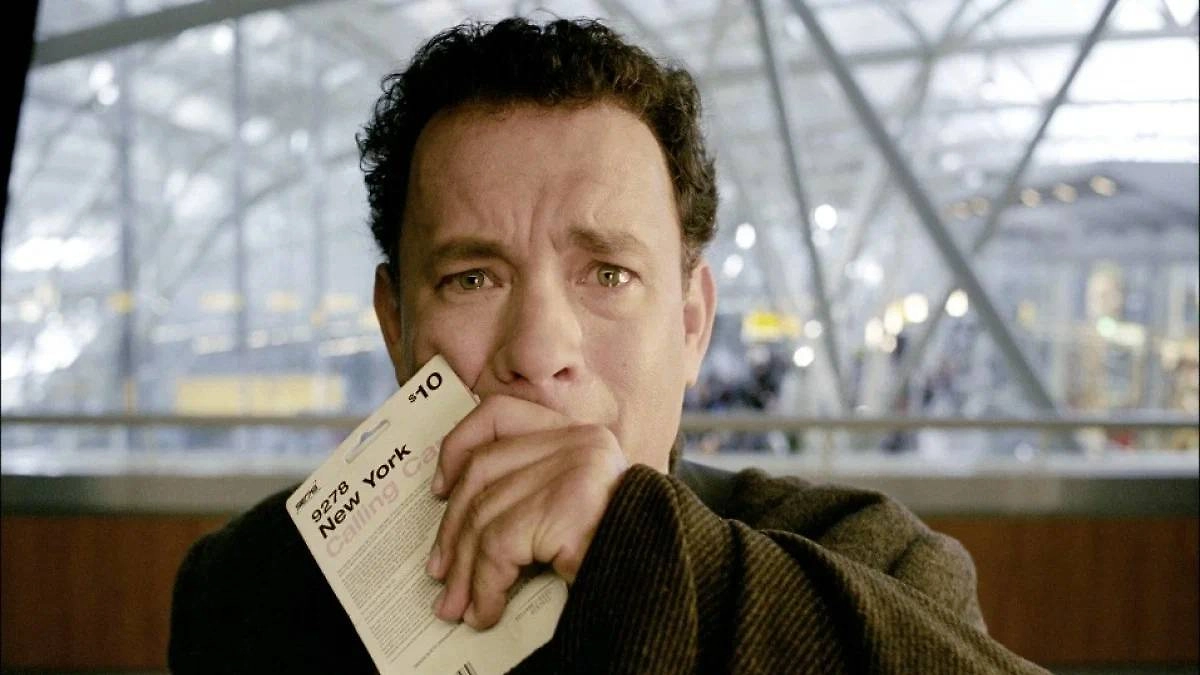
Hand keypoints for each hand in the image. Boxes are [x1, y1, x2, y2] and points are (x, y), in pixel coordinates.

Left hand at [426, 394, 627, 628]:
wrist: (662, 579)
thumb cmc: (617, 550)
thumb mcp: (570, 504)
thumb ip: (530, 487)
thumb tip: (454, 507)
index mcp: (579, 433)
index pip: (501, 412)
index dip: (459, 445)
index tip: (439, 488)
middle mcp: (578, 441)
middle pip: (483, 472)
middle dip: (453, 529)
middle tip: (441, 574)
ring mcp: (575, 470)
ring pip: (486, 514)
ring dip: (465, 570)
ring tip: (458, 606)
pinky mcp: (567, 506)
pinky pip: (501, 546)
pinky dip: (485, 585)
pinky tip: (487, 610)